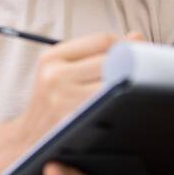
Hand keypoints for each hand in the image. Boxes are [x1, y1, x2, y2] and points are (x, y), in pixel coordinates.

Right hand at [9, 31, 145, 154]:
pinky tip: (126, 105)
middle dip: (131, 65)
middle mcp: (55, 76)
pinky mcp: (75, 121)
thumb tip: (136, 36)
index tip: (136, 54)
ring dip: (131, 85)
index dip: (126, 46)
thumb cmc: (52, 102)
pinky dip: (123, 102)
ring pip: (115, 83)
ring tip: (137, 89)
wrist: (30, 138)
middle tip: (143, 72)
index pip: (102, 41)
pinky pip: (110, 105)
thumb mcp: (60, 70)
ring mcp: (64, 100)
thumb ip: (96, 51)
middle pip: (111, 61)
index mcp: (52, 58)